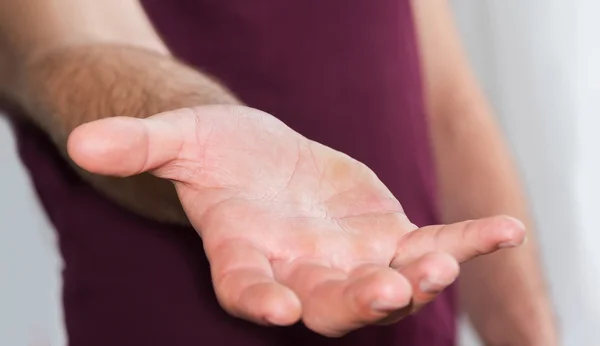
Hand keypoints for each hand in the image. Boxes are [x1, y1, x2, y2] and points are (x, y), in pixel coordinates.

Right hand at [68, 105, 525, 336]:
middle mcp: (299, 274)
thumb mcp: (179, 140)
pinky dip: (467, 242)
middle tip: (387, 289)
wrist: (261, 160)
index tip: (274, 310)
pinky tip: (504, 229)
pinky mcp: (388, 237)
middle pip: (328, 305)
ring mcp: (349, 261)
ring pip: (387, 284)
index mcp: (245, 257)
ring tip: (444, 262)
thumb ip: (141, 146)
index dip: (258, 300)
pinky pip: (432, 246)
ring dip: (418, 279)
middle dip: (357, 303)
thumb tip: (84, 140)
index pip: (247, 290)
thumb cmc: (215, 154)